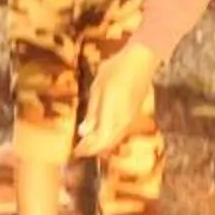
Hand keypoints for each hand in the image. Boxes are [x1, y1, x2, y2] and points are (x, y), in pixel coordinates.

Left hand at [73, 41, 159, 159]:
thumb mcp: (97, 89)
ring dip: (101, 145)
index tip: (74, 153)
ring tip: (88, 143)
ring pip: (114, 141)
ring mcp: (130, 121)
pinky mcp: (133, 116)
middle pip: (106, 145)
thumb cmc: (115, 70)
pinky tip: (101, 132)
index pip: (97, 143)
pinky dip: (108, 137)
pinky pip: (119, 133)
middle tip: (79, 150)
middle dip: (92, 150)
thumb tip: (84, 131)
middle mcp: (122, 124)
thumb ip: (91, 112)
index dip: (85, 150)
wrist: (140, 61)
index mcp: (111, 118)